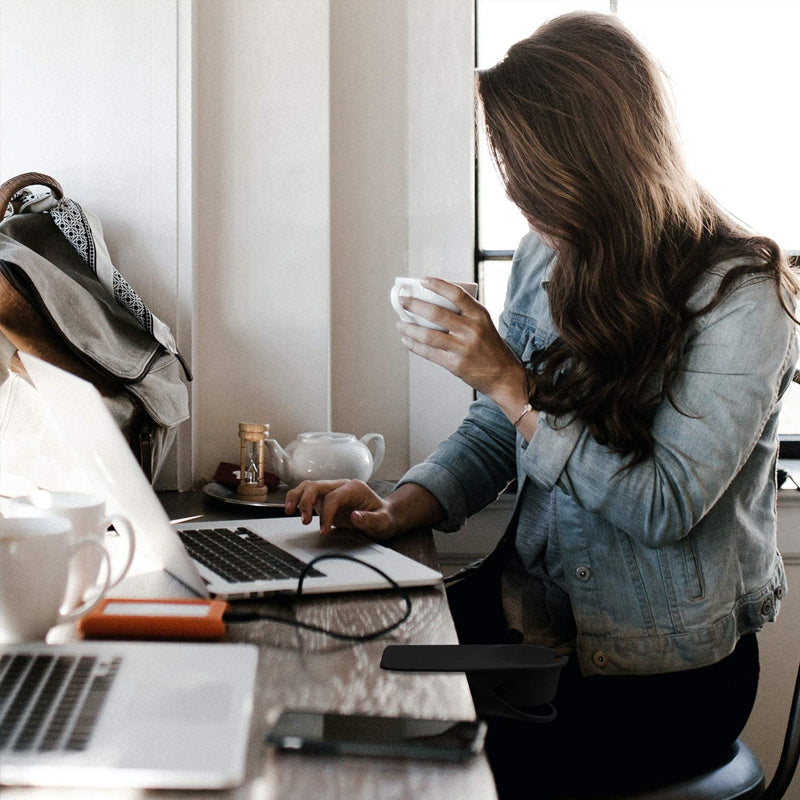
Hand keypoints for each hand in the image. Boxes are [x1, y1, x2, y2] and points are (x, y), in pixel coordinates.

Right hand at [284, 479, 398, 538]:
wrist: (384, 516)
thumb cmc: (384, 518)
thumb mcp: (384, 522)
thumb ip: (371, 519)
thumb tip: (355, 516)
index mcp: (355, 488)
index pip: (334, 497)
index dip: (326, 513)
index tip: (324, 530)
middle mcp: (341, 486)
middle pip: (316, 486)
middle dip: (306, 502)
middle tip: (304, 521)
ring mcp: (332, 491)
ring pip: (308, 486)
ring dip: (297, 497)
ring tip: (288, 511)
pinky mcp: (325, 499)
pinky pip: (307, 494)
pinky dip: (297, 500)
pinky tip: (291, 510)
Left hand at [396, 277, 526, 402]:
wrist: (504, 375)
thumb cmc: (490, 346)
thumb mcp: (484, 324)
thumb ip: (465, 313)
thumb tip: (434, 301)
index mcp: (480, 315)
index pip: (457, 294)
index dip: (438, 285)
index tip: (422, 280)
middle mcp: (472, 330)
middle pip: (437, 313)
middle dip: (415, 305)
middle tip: (402, 300)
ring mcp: (463, 348)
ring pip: (428, 335)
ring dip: (410, 328)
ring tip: (400, 324)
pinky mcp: (455, 365)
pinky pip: (429, 353)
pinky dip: (414, 345)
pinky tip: (406, 340)